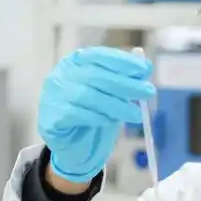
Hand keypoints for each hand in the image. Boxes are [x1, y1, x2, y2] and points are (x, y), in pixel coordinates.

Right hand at [37, 46, 154, 182]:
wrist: (73, 144)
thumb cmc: (94, 112)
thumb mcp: (112, 93)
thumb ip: (125, 78)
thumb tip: (146, 65)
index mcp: (76, 61)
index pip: (99, 55)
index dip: (123, 61)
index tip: (145, 70)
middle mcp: (62, 74)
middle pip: (96, 76)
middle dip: (126, 84)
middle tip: (149, 92)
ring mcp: (53, 95)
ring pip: (88, 96)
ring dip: (116, 105)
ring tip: (136, 114)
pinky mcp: (51, 117)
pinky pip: (77, 115)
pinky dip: (98, 117)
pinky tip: (111, 121)